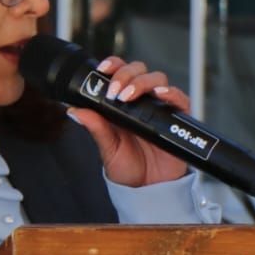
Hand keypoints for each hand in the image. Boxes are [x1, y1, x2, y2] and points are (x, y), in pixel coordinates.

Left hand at [69, 55, 189, 187]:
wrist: (149, 189)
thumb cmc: (129, 168)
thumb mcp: (107, 149)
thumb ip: (95, 128)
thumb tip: (75, 110)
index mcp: (122, 104)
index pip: (120, 72)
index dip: (113, 65)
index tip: (102, 70)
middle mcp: (142, 101)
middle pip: (139, 70)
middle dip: (125, 74)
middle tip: (115, 91)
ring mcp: (160, 108)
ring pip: (157, 79)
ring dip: (142, 82)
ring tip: (129, 96)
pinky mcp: (178, 118)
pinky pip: (179, 98)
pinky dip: (171, 92)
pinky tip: (160, 95)